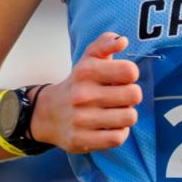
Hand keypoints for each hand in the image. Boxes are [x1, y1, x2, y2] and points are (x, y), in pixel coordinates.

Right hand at [32, 32, 141, 152]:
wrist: (47, 114)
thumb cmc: (78, 84)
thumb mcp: (88, 59)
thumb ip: (105, 44)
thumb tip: (123, 40)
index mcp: (86, 71)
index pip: (130, 71)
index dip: (131, 75)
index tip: (121, 78)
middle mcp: (82, 95)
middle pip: (134, 95)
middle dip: (131, 96)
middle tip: (120, 97)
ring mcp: (81, 119)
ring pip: (130, 117)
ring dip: (126, 115)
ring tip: (115, 112)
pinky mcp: (82, 140)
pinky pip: (118, 138)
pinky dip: (119, 132)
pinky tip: (110, 127)